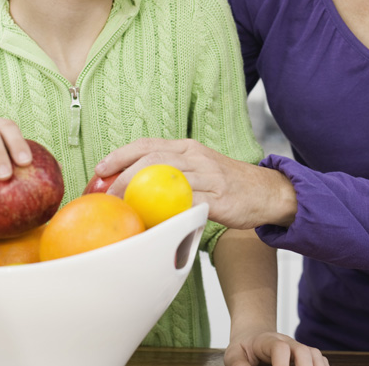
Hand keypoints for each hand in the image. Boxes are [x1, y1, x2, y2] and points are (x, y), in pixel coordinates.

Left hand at [95, 138, 296, 229]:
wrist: (268, 192)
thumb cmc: (228, 184)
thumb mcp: (199, 168)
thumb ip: (171, 173)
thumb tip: (131, 188)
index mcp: (188, 148)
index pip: (148, 144)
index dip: (121, 154)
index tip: (100, 168)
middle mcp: (197, 158)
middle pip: (153, 160)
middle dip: (124, 176)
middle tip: (106, 194)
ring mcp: (209, 177)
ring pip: (168, 181)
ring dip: (142, 195)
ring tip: (124, 209)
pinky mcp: (219, 198)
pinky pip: (189, 205)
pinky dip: (169, 214)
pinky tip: (154, 223)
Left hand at [224, 330, 328, 365]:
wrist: (253, 336)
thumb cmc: (244, 349)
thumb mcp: (233, 355)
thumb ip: (239, 365)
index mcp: (268, 341)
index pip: (280, 348)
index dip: (281, 364)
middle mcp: (288, 342)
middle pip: (303, 351)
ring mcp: (299, 348)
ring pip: (316, 355)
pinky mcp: (307, 357)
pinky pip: (321, 361)